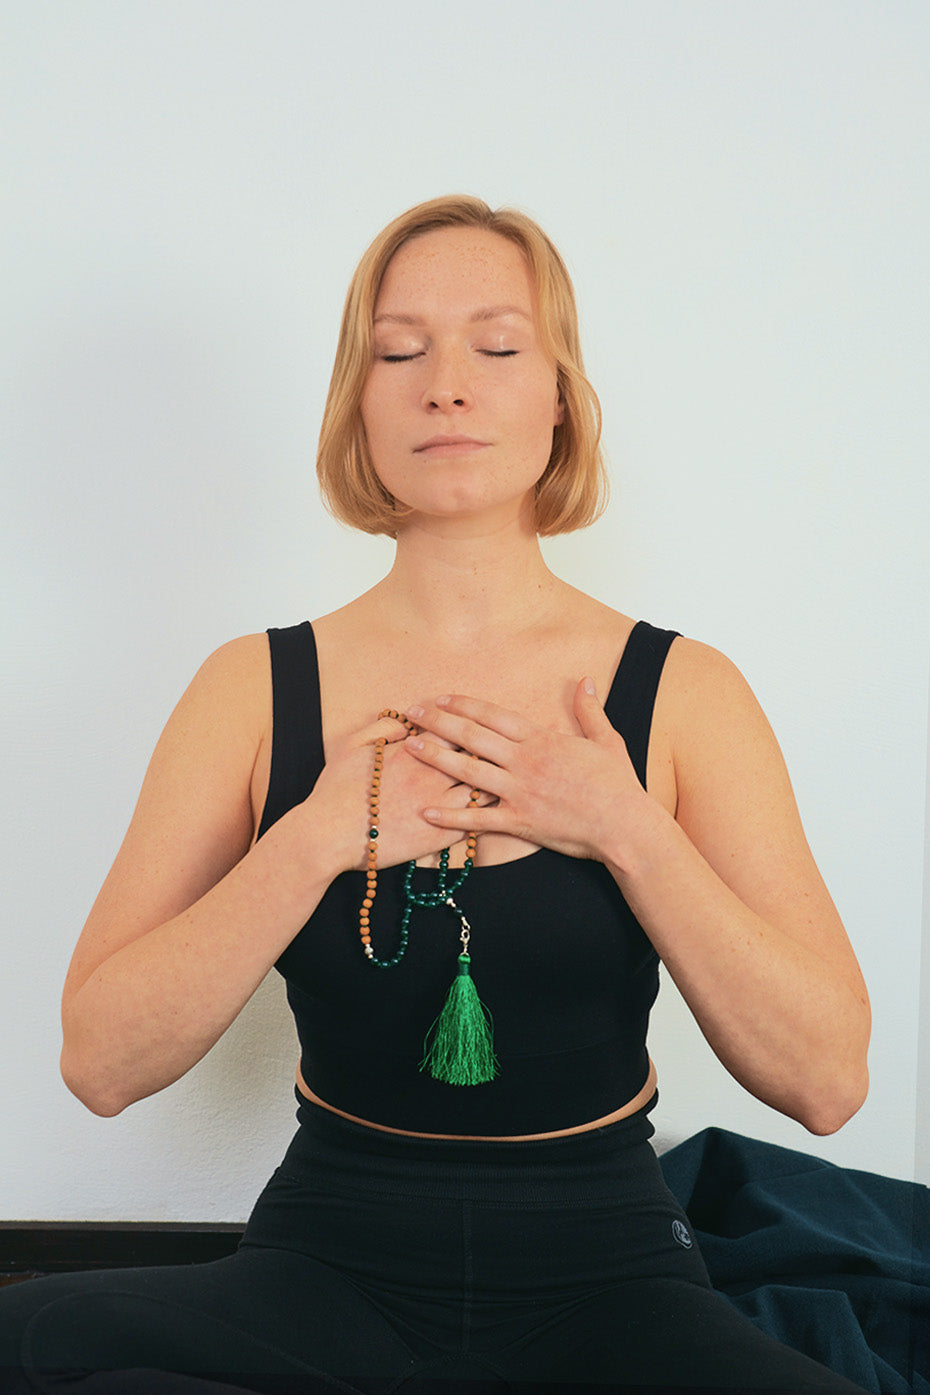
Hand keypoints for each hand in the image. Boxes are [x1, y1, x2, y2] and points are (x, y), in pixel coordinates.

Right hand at [305, 712, 490, 873]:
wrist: (328, 835)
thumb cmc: (336, 789)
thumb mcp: (354, 746)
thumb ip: (384, 728)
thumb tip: (408, 720)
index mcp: (412, 753)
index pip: (454, 731)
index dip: (465, 728)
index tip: (470, 729)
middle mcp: (430, 777)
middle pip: (474, 757)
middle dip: (486, 752)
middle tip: (494, 751)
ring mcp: (437, 807)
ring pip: (481, 789)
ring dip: (491, 781)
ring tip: (499, 778)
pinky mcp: (438, 838)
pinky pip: (474, 822)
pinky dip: (485, 813)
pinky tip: (489, 809)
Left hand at [403, 681, 650, 862]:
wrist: (626, 826)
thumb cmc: (619, 785)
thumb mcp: (607, 740)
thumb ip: (589, 710)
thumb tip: (586, 679)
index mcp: (543, 740)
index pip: (494, 716)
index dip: (464, 705)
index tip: (441, 698)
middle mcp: (525, 762)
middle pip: (473, 736)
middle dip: (439, 722)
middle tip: (411, 714)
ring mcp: (520, 792)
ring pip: (468, 771)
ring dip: (436, 757)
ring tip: (410, 748)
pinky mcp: (520, 822)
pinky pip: (478, 819)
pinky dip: (450, 815)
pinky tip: (425, 810)